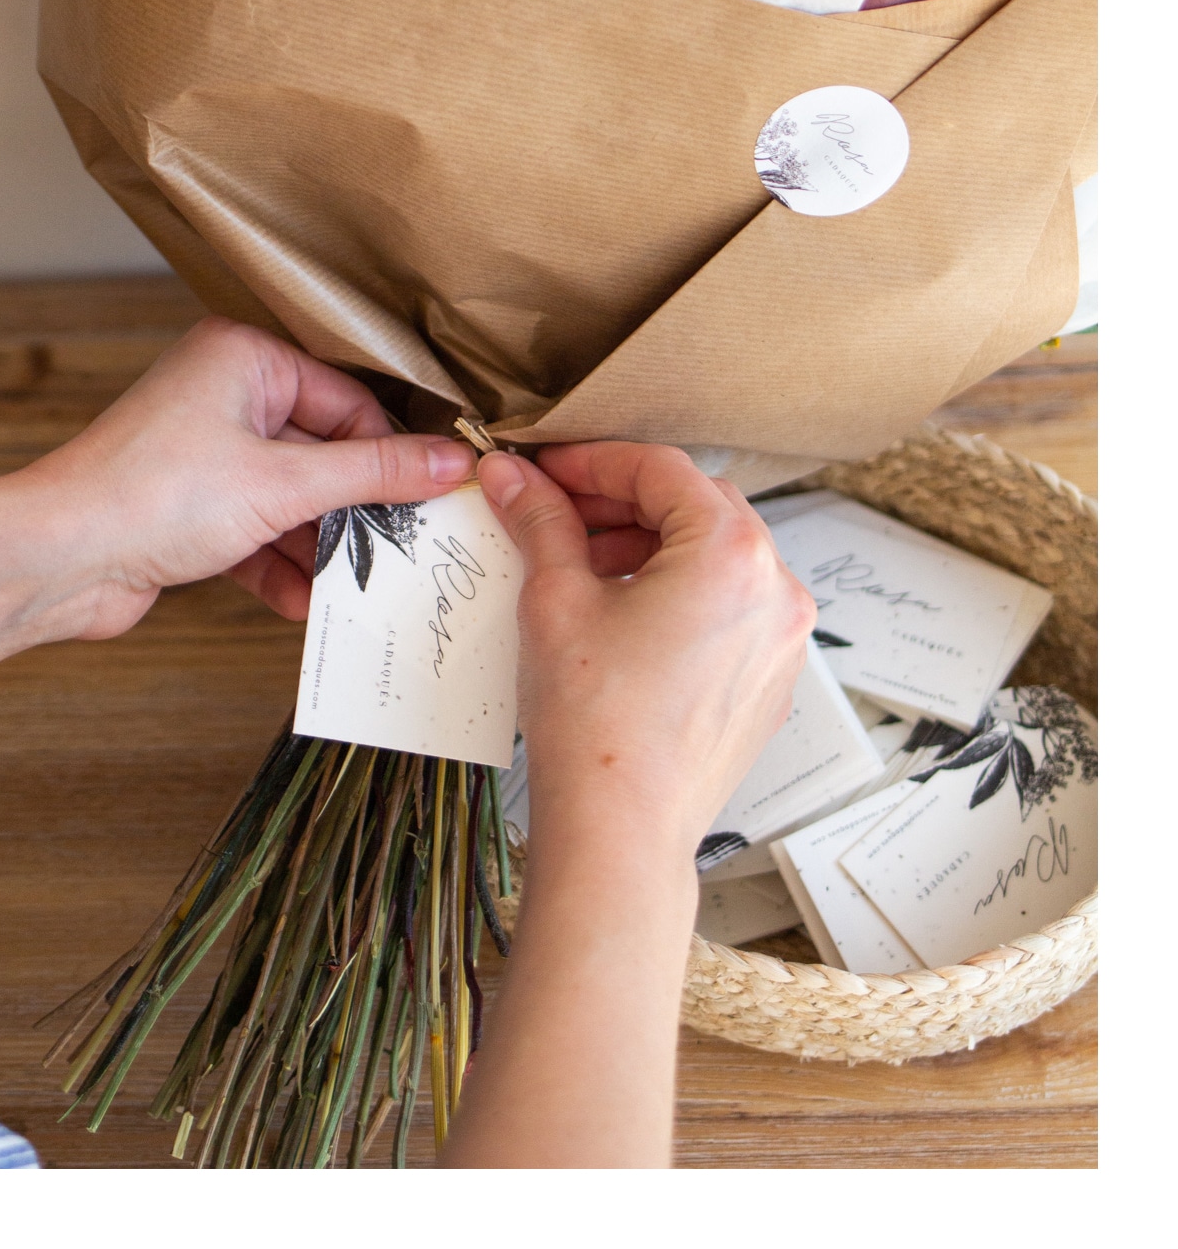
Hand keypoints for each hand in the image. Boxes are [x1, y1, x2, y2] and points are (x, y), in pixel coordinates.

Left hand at [23, 317, 474, 637]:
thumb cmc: (152, 495)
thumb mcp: (284, 483)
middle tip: (400, 549)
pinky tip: (301, 603)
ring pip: (289, 497)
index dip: (389, 453)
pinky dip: (277, 564)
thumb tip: (451, 462)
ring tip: (353, 586)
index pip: (348, 400)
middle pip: (322, 451)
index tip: (434, 497)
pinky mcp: (189, 506)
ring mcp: (203, 452)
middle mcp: (223, 394)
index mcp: (244, 357)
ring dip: (318, 545)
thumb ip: (373, 474)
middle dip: (352, 508)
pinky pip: (255, 529)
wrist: (56, 558)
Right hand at [443, 443, 812, 1168]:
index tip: (544, 469)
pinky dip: (677, 593)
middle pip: (696, 508)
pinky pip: (728, 609)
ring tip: (580, 564)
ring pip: (715, 558)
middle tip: (555, 510)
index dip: (593, 460)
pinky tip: (618, 613)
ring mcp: (781, 641)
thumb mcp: (556, 600)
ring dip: (649, 546)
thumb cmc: (595, 723)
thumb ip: (539, 520)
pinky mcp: (768, 683)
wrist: (622, 833)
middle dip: (621, 502)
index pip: (661, 470)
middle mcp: (776, 589)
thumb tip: (513, 474)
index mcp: (732, 554)